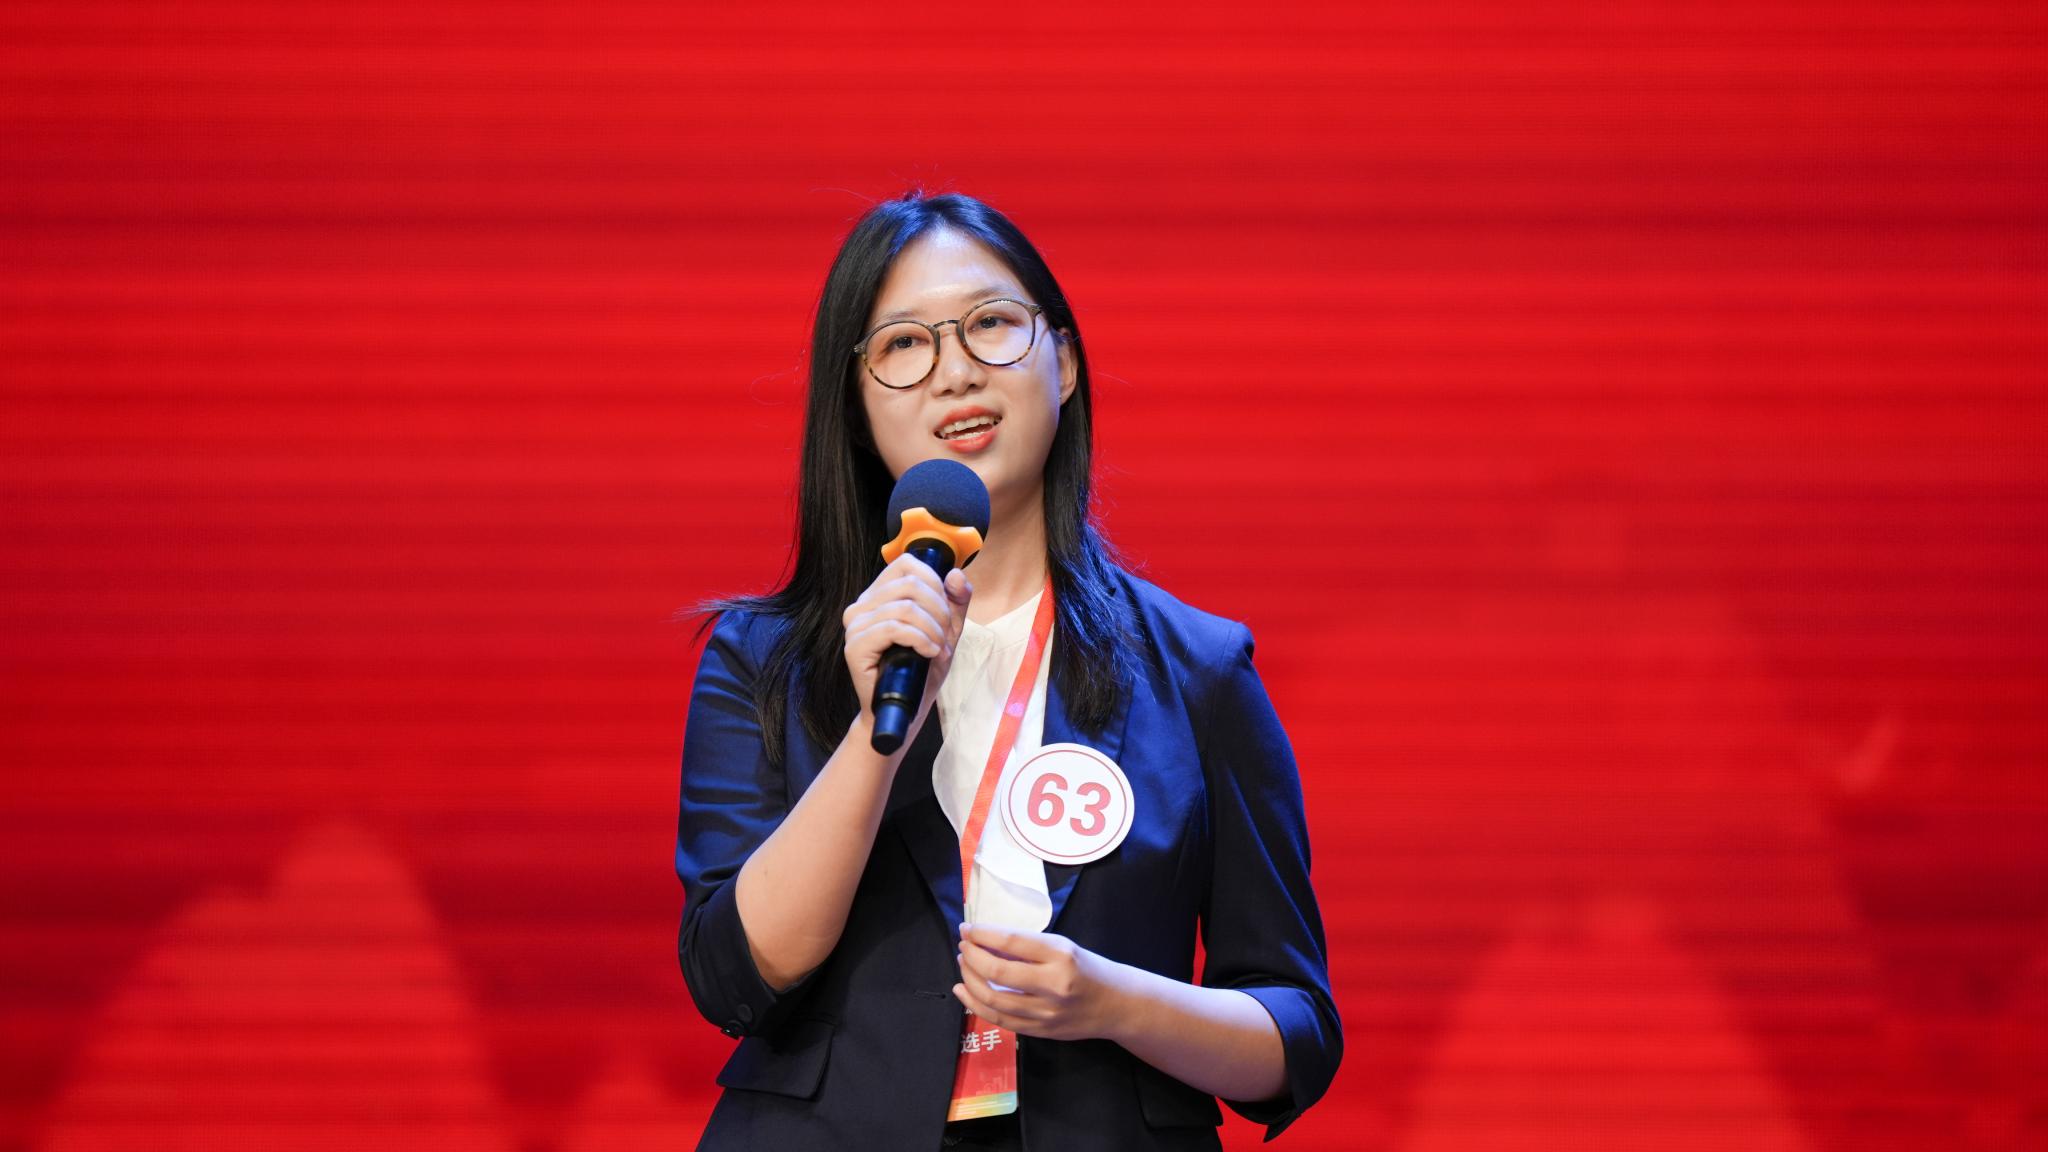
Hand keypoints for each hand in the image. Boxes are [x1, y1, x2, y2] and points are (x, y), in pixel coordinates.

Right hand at [842, 553, 972, 736]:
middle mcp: (862, 605)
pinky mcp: (856, 647)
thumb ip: (956, 600)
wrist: (905, 709)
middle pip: (910, 584)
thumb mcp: (946, 630)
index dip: (935, 582)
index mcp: (878, 595)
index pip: (907, 564)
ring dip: (932, 629)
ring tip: (938, 649)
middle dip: (939, 610)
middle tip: (945, 636)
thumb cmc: (921, 669)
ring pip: (905, 607)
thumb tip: (956, 573)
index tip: (945, 612)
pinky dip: (920, 639)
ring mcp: (855, 625)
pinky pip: (894, 628)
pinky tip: (929, 652)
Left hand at [953, 924, 1132, 1042]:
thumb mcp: (1063, 948)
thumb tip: (984, 941)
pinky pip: (999, 1020)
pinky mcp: (1040, 1032)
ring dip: (970, 979)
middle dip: (972, 956)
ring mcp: (1046, 1013)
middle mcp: (1053, 985)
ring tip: (963, 964)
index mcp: (1061, 955)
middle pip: (997, 972)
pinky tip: (964, 991)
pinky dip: (975, 1005)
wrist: (1117, 1005)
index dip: (983, 935)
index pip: (1011, 942)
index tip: (967, 929)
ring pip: (993, 999)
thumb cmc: (1087, 969)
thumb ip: (1028, 947)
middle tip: (963, 946)